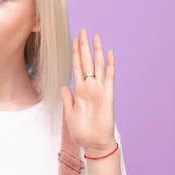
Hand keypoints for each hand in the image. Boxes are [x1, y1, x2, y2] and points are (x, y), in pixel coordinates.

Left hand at [60, 28, 116, 155]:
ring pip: (98, 65)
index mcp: (79, 90)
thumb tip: (64, 86)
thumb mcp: (69, 114)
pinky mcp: (108, 95)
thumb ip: (67, 99)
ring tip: (96, 36)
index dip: (75, 53)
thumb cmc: (82, 131)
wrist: (94, 144)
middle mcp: (89, 87)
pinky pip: (109, 76)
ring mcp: (99, 89)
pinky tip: (110, 53)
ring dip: (97, 51)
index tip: (74, 39)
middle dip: (84, 46)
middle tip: (83, 30)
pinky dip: (110, 64)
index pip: (76, 66)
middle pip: (86, 61)